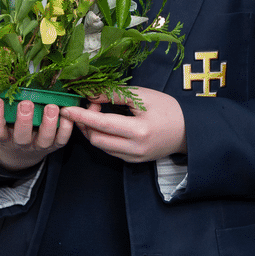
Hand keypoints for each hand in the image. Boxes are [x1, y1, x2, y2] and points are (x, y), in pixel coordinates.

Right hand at [0, 97, 72, 171]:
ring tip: (52, 107)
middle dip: (24, 120)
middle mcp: (20, 143)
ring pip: (45, 139)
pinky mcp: (54, 146)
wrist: (20, 155)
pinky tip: (67, 114)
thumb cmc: (3, 132)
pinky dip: (67, 129)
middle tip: (26, 103)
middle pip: (22, 136)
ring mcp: (38, 146)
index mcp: (1, 138)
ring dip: (49, 124)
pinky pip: (62, 140)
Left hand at [59, 87, 185, 163]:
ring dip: (92, 130)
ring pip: (101, 146)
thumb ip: (115, 94)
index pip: (101, 124)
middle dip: (85, 123)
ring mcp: (133, 158)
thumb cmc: (168, 109)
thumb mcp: (144, 96)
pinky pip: (110, 150)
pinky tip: (105, 125)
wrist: (188, 132)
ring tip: (97, 113)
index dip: (81, 116)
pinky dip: (103, 137)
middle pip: (96, 139)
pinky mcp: (133, 161)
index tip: (66, 109)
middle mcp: (134, 149)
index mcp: (138, 131)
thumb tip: (90, 94)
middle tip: (90, 105)